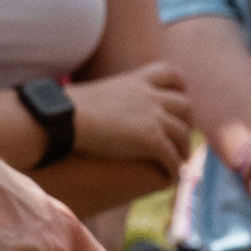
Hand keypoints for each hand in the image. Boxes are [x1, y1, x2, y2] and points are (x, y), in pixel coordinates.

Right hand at [67, 63, 194, 174]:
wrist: (64, 119)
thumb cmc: (63, 109)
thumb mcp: (90, 94)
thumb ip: (101, 99)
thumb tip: (84, 107)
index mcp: (135, 80)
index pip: (170, 73)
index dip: (180, 87)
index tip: (180, 98)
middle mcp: (150, 95)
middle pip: (184, 105)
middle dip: (186, 121)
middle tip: (179, 136)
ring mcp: (154, 117)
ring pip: (182, 133)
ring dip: (183, 148)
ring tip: (180, 160)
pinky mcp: (152, 140)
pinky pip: (172, 156)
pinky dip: (174, 167)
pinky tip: (170, 176)